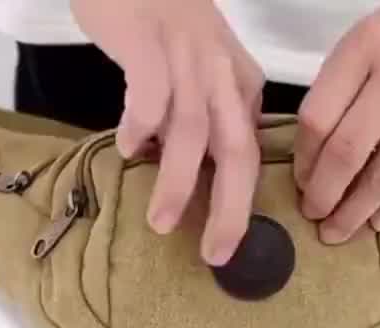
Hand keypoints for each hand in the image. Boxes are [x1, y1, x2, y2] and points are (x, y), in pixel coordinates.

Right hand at [71, 0, 265, 265]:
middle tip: (216, 253)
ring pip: (194, 130)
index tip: (228, 245)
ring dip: (181, 181)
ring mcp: (185, 58)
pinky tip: (130, 149)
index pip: (249, 153)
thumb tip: (205, 170)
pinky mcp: (147, 43)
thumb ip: (212, 113)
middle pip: (237, 150)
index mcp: (240, 85)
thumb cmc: (164, 21)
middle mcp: (221, 74)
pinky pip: (151, 91)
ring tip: (162, 222)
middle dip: (232, 209)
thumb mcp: (205, 69)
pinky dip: (143, 124)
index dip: (243, 204)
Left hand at [293, 0, 379, 243]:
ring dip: (356, 211)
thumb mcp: (369, 37)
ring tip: (337, 232)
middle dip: (324, 194)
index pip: (318, 117)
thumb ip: (342, 85)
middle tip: (313, 216)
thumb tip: (315, 153)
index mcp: (366, 48)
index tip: (300, 180)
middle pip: (347, 152)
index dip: (303, 159)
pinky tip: (378, 220)